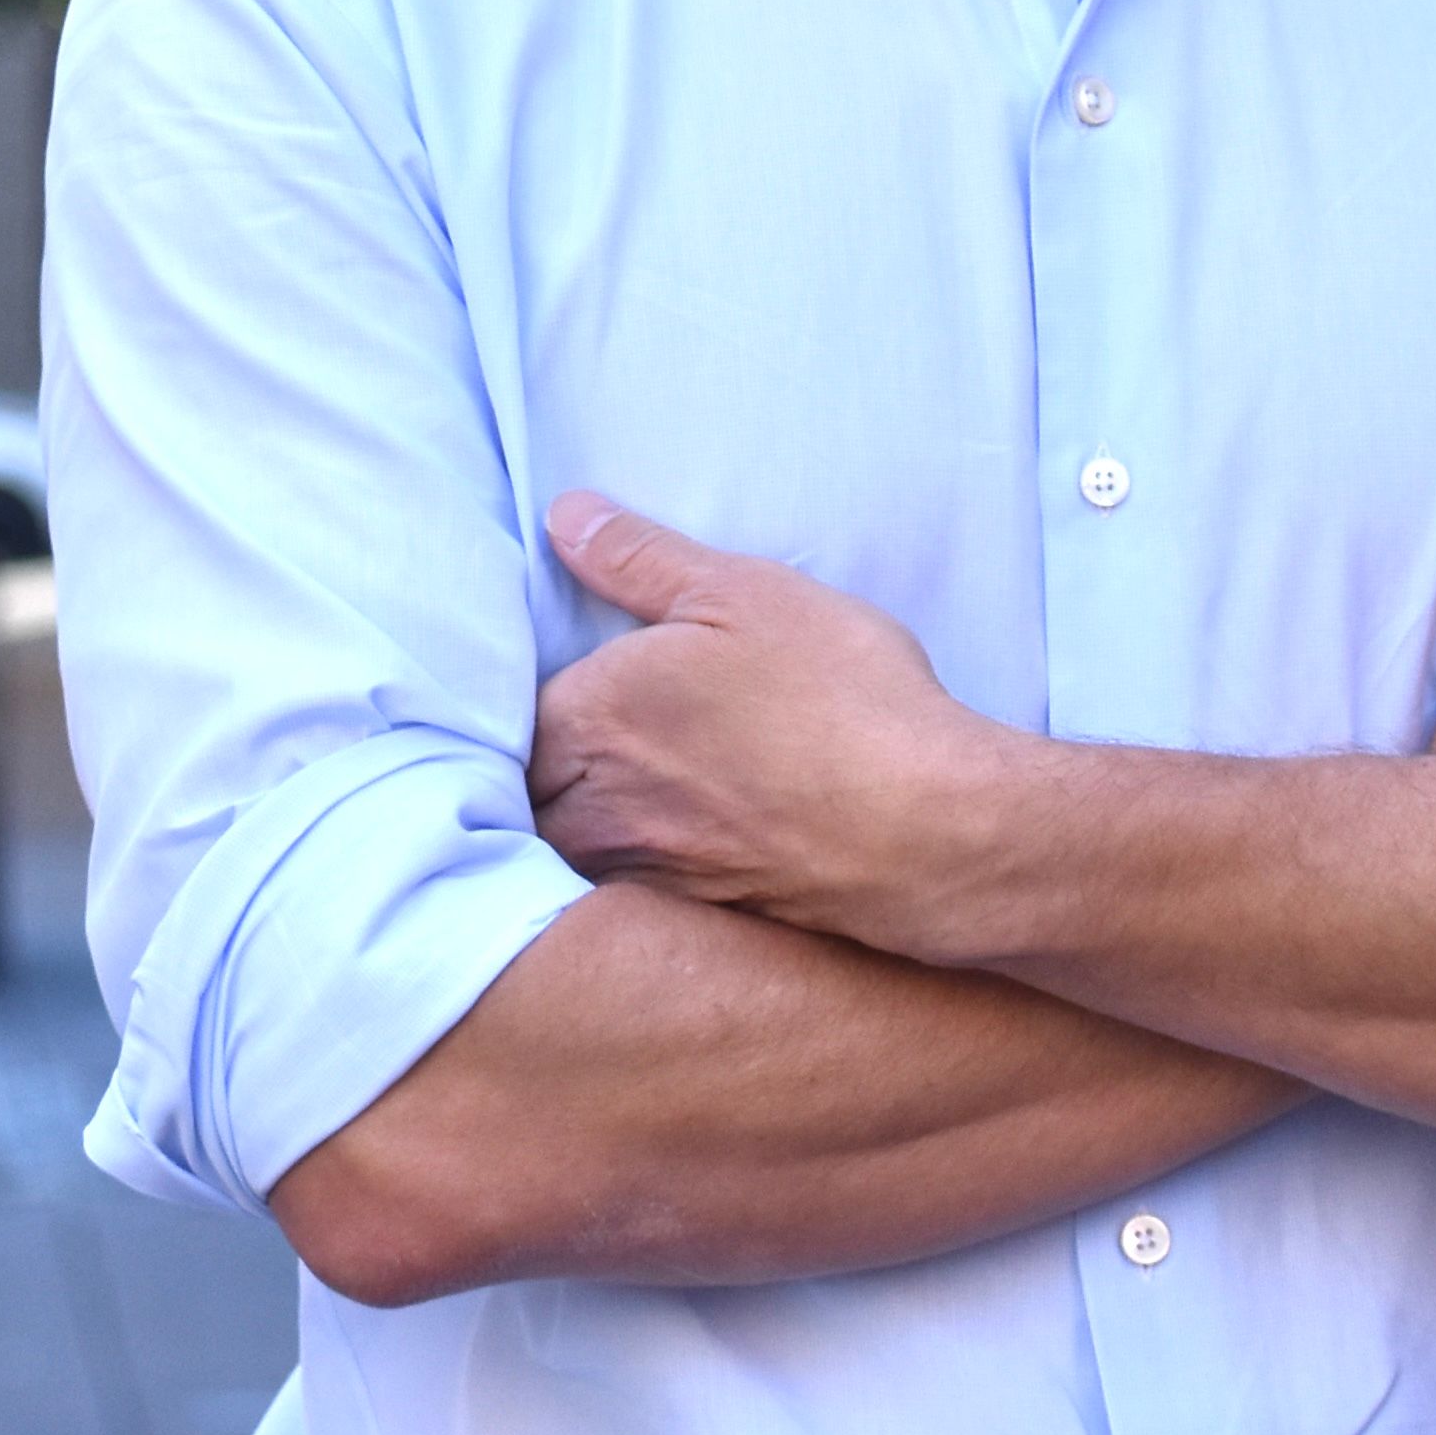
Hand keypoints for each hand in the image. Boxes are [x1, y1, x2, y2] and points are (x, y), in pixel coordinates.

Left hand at [527, 493, 1008, 952]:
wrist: (929, 833)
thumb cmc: (839, 700)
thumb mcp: (745, 593)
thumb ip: (640, 558)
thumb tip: (564, 515)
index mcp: (591, 717)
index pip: (506, 714)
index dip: (526, 698)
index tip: (555, 684)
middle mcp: (596, 806)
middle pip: (524, 794)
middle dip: (536, 771)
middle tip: (562, 742)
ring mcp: (643, 872)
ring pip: (568, 852)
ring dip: (574, 826)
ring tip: (615, 793)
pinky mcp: (693, 919)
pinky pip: (626, 898)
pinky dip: (632, 873)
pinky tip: (680, 844)